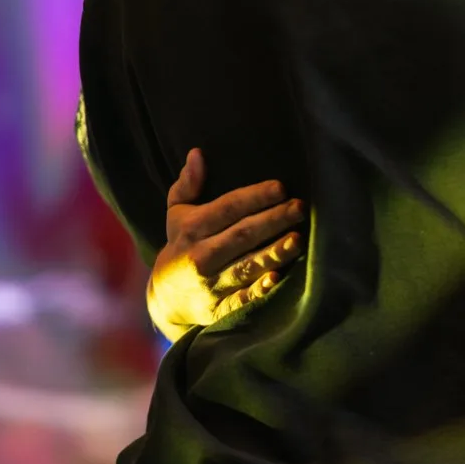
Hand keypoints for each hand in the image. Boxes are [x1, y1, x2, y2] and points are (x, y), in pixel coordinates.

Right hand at [145, 149, 305, 342]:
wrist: (165, 298)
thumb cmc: (181, 245)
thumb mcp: (176, 213)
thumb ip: (188, 184)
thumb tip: (198, 153)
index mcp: (191, 228)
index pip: (227, 208)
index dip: (254, 197)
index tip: (281, 187)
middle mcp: (199, 256)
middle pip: (241, 235)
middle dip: (273, 220)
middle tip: (299, 208)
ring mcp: (208, 285)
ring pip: (245, 266)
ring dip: (273, 253)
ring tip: (297, 239)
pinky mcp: (217, 310)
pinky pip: (239, 301)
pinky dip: (257, 291)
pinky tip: (276, 279)